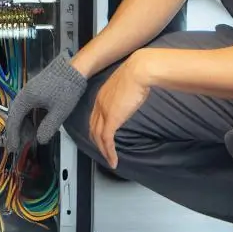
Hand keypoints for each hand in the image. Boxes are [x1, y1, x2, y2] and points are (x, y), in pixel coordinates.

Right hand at [3, 52, 87, 152]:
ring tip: (28, 138)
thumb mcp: (59, 112)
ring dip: (23, 124)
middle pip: (15, 114)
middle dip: (16, 131)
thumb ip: (48, 127)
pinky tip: (35, 125)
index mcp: (27, 98)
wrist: (76, 68)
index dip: (13, 135)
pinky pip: (27, 106)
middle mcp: (25, 93)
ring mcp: (30, 89)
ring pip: (21, 110)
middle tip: (18, 145)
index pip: (14, 119)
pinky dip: (29, 117)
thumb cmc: (67, 89)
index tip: (12, 148)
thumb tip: (40, 140)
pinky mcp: (36, 88)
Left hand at [89, 55, 151, 169]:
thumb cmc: (138, 74)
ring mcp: (104, 111)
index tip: (102, 139)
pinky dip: (109, 152)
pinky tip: (113, 160)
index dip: (97, 129)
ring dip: (103, 151)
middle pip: (93, 128)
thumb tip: (129, 100)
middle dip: (98, 143)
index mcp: (102, 95)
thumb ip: (123, 95)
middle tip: (104, 153)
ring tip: (109, 160)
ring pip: (98, 136)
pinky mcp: (112, 118)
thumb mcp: (127, 86)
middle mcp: (99, 103)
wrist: (139, 70)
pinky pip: (107, 139)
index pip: (95, 117)